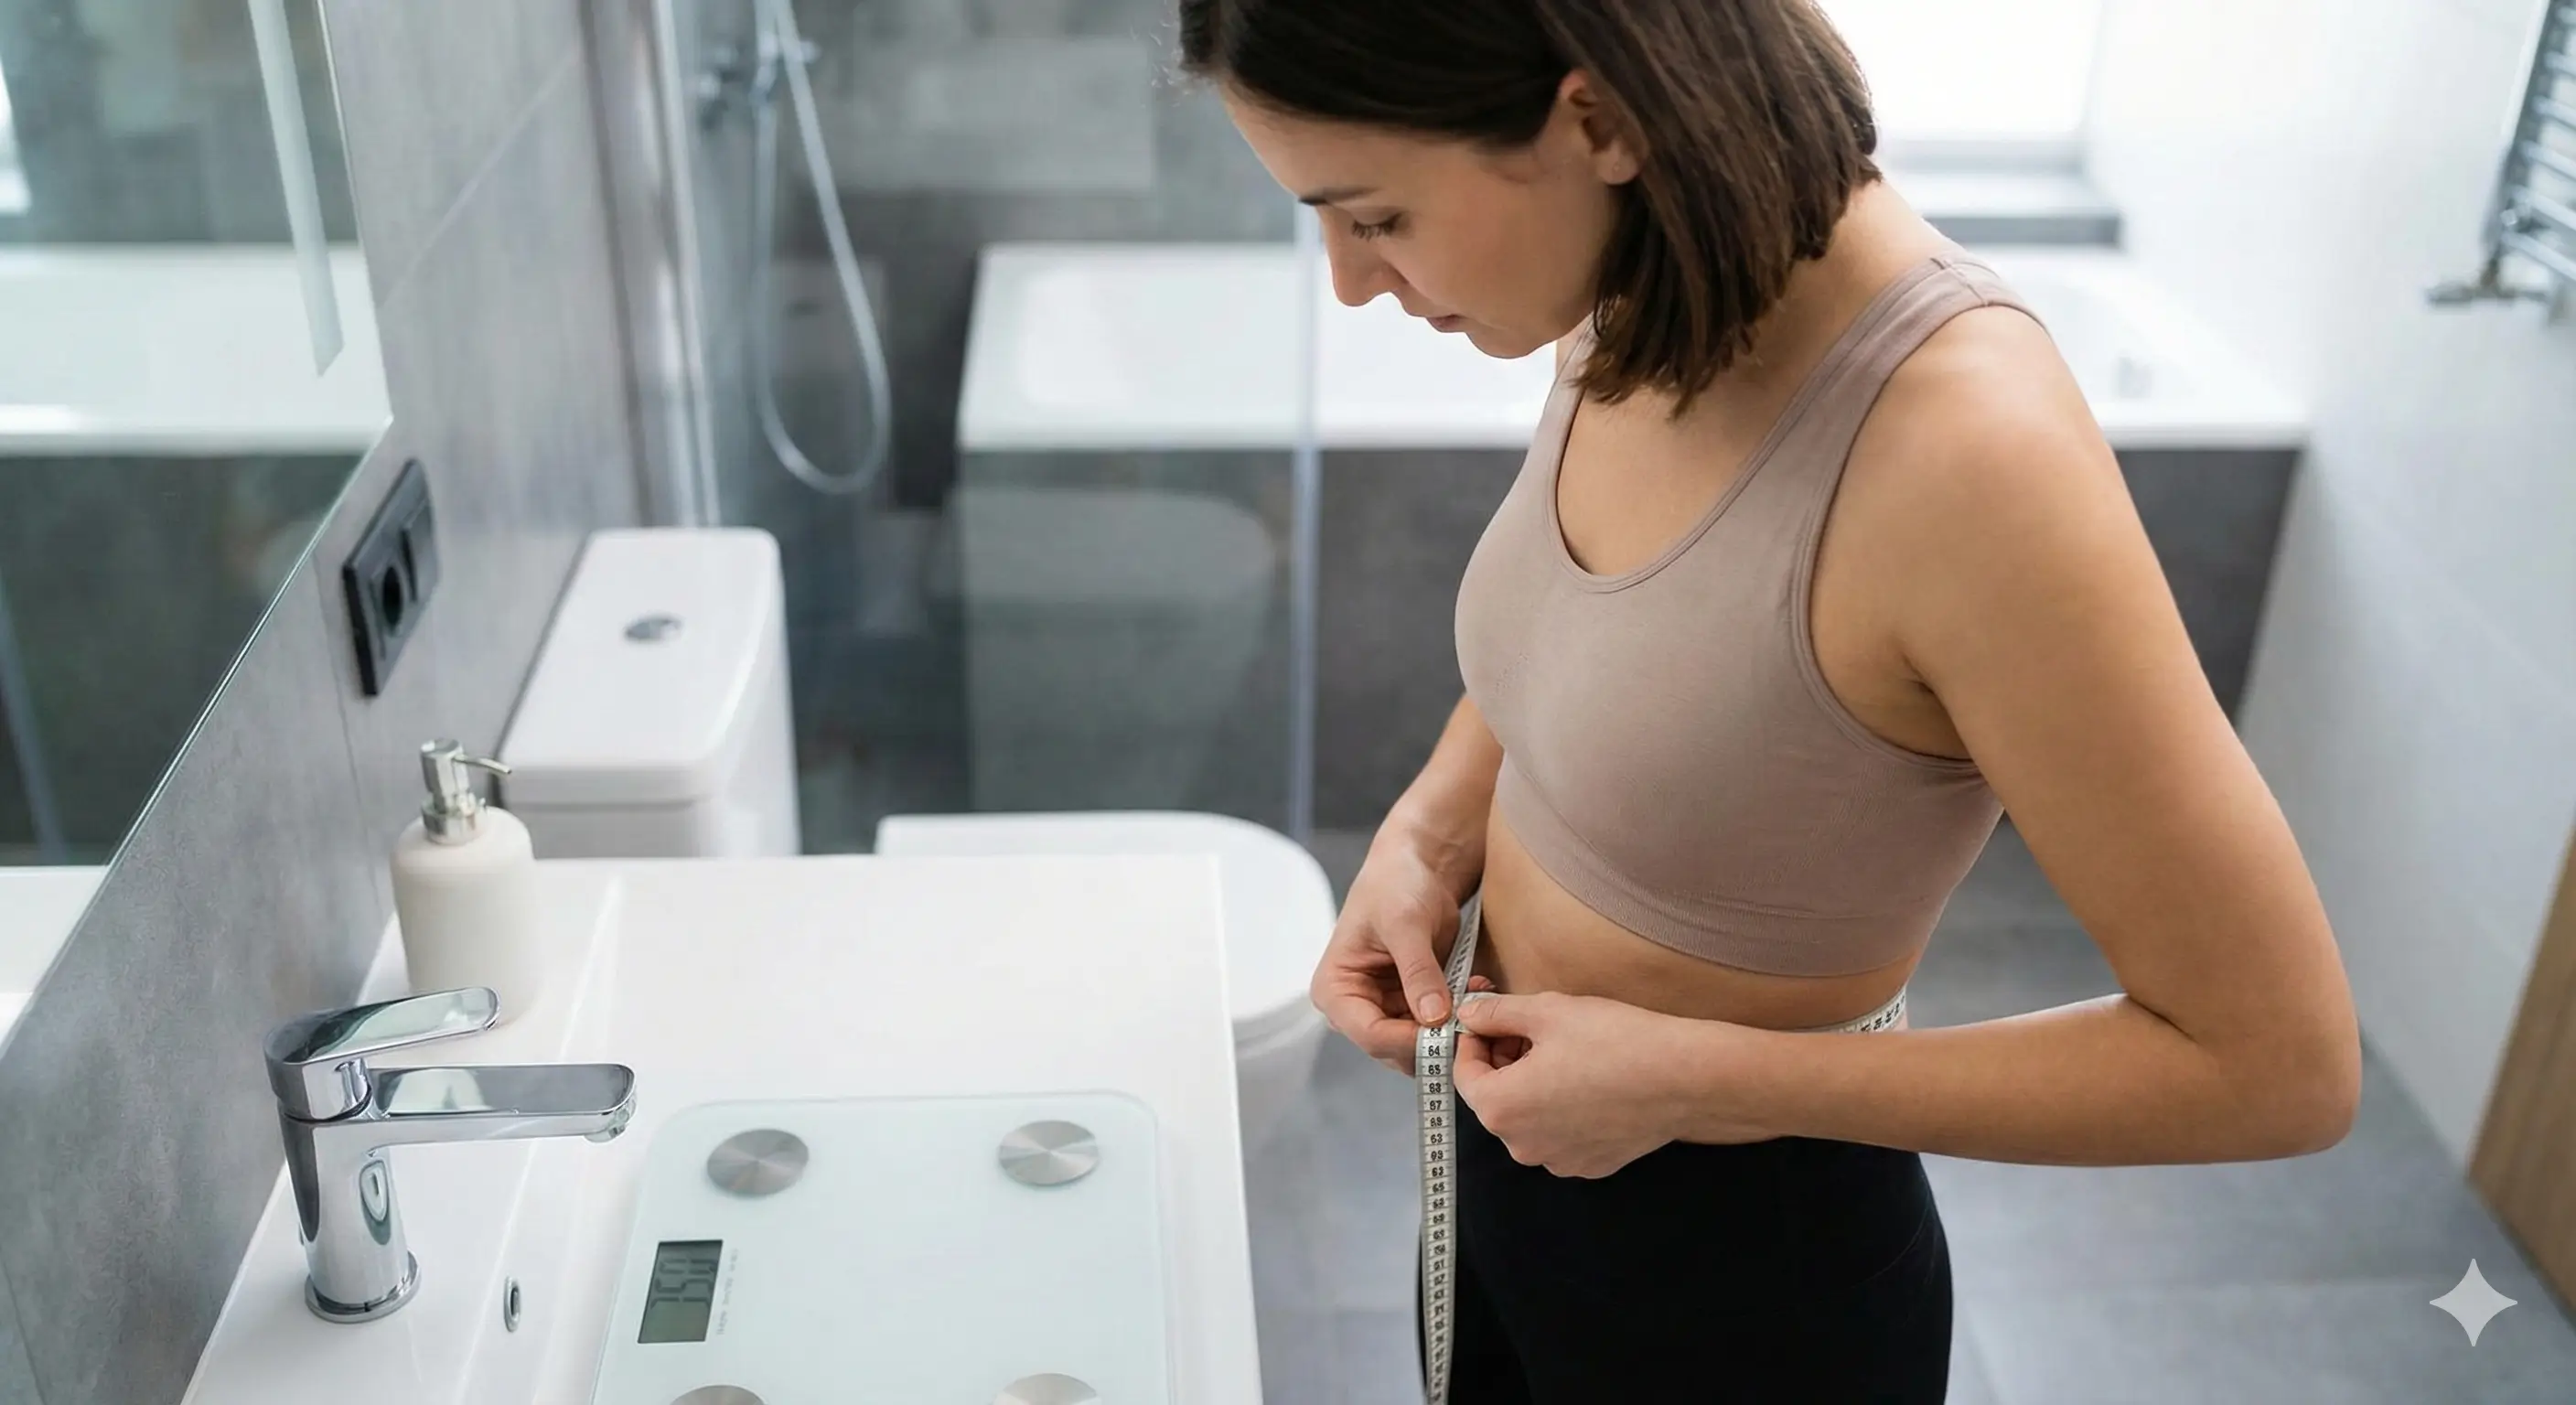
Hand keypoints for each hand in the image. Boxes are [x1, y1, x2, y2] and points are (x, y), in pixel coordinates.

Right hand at [1312, 834, 1482, 1073]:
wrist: (1418, 864)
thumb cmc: (1397, 884)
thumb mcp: (1406, 925)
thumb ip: (1418, 972)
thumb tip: (1434, 1019)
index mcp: (1335, 990)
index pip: (1370, 1034)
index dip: (1411, 1040)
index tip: (1452, 1031)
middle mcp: (1355, 1008)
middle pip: (1394, 1047)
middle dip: (1434, 1040)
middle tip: (1472, 1021)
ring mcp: (1384, 1009)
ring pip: (1419, 1045)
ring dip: (1451, 1030)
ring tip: (1477, 998)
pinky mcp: (1412, 1005)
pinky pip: (1436, 1028)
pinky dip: (1459, 1016)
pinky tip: (1478, 989)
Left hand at [1452, 992, 1772, 1176]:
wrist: (1684, 1079)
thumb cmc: (1615, 1041)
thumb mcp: (1546, 1012)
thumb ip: (1496, 1013)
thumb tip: (1468, 1012)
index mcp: (1500, 1108)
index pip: (1464, 1073)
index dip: (1474, 1040)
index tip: (1491, 1018)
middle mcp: (1521, 1145)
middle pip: (1495, 1097)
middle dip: (1505, 1060)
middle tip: (1532, 1028)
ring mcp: (1557, 1161)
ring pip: (1528, 1116)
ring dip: (1533, 1084)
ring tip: (1566, 1051)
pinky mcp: (1589, 1165)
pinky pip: (1559, 1133)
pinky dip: (1563, 1107)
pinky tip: (1590, 1079)